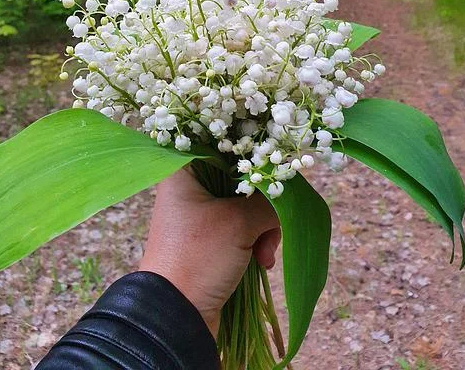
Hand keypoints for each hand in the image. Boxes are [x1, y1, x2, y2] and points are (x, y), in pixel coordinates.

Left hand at [139, 168, 280, 335]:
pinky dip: (255, 243)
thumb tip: (288, 189)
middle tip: (269, 226)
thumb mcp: (238, 222)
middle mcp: (189, 188)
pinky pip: (242, 229)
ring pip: (246, 207)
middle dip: (263, 206)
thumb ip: (268, 200)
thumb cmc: (198, 257)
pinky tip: (261, 262)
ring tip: (263, 254)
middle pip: (241, 179)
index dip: (254, 157)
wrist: (176, 318)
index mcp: (184, 171)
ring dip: (263, 229)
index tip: (278, 170)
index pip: (226, 146)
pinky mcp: (209, 240)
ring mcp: (199, 215)